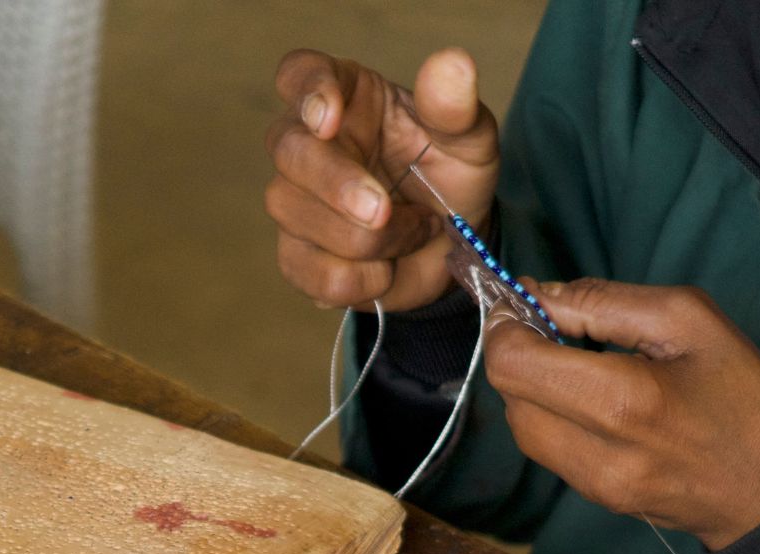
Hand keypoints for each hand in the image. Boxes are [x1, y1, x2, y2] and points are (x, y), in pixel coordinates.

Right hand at [266, 47, 498, 310]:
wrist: (451, 248)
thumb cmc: (451, 177)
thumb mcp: (469, 139)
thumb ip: (456, 108)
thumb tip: (453, 65)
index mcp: (346, 98)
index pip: (301, 75)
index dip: (307, 91)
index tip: (328, 117)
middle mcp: (309, 146)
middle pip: (290, 153)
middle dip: (336, 186)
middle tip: (383, 211)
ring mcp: (297, 204)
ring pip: (300, 219)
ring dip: (369, 241)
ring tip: (415, 233)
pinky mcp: (299, 258)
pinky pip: (312, 273)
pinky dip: (358, 281)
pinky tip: (387, 269)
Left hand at [484, 278, 759, 550]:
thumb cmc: (745, 399)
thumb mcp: (691, 322)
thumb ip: (605, 304)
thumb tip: (538, 296)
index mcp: (623, 401)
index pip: (514, 364)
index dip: (505, 326)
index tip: (524, 303)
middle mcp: (596, 452)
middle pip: (509, 395)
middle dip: (517, 353)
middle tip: (550, 326)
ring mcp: (591, 484)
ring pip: (521, 425)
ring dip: (532, 386)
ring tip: (573, 360)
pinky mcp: (593, 498)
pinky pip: (547, 448)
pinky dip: (551, 414)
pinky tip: (587, 397)